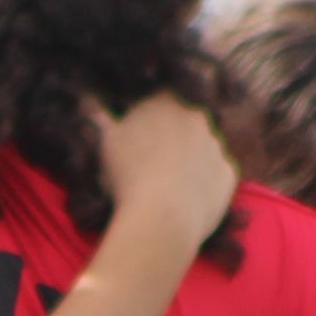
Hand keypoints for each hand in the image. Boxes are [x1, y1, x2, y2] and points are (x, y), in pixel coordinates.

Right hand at [94, 93, 237, 247]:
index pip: (160, 98)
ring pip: (202, 148)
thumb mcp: (104, 141)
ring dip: (190, 159)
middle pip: (185, 121)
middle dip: (173, 136)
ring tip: (169, 185)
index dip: (149, 116)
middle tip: (153, 161)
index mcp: (166, 100)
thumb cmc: (128, 174)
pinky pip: (216, 173)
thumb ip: (97, 115)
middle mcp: (197, 116)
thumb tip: (85, 98)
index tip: (139, 134)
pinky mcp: (230, 173)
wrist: (164, 217)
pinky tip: (187, 198)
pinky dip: (205, 182)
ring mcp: (217, 145)